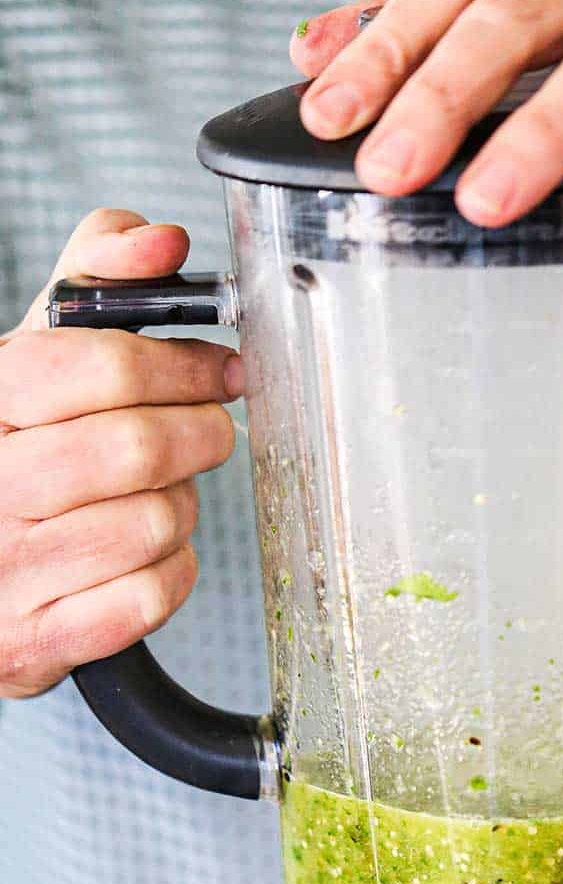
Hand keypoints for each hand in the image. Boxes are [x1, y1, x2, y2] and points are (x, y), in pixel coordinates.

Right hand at [0, 208, 242, 698]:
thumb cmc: (10, 456)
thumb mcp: (28, 360)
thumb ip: (89, 285)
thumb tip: (161, 241)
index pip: (93, 366)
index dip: (177, 364)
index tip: (219, 369)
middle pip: (135, 448)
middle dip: (198, 434)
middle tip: (212, 429)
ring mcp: (5, 573)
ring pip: (152, 524)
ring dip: (182, 506)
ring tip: (164, 495)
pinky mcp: (35, 643)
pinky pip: (150, 598)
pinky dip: (173, 572)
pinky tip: (150, 553)